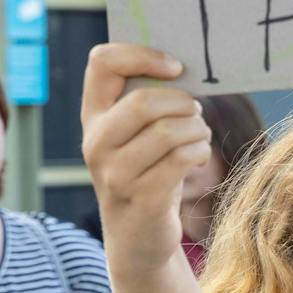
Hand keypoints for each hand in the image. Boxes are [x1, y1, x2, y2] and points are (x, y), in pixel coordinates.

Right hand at [79, 44, 210, 272]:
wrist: (138, 237)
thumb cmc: (147, 173)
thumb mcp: (136, 136)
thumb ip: (148, 102)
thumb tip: (184, 68)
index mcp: (93, 117)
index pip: (102, 62)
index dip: (142, 55)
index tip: (175, 67)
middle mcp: (96, 143)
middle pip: (142, 103)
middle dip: (183, 103)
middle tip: (195, 112)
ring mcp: (115, 174)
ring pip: (167, 132)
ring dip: (197, 129)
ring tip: (200, 136)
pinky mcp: (142, 199)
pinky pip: (181, 160)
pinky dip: (199, 152)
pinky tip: (199, 157)